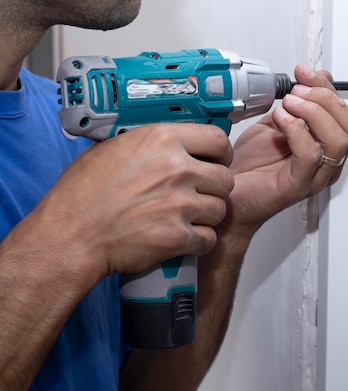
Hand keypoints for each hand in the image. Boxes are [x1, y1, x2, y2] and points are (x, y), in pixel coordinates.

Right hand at [13, 123, 233, 280]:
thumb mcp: (112, 149)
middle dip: (215, 188)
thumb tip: (169, 143)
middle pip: (225, 178)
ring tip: (186, 218)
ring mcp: (180, 204)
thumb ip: (149, 144)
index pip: (217, 140)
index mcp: (161, 140)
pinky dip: (199, 241)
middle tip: (199, 194)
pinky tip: (182, 238)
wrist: (70, 236)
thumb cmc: (81, 195)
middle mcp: (176, 169)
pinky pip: (209, 238)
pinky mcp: (178, 236)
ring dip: (207, 216)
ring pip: (220, 209)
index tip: (216, 161)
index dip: (220, 154)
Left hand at [222, 64, 347, 235]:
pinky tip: (280, 119)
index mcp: (325, 147)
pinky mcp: (297, 186)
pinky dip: (297, 130)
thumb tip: (312, 77)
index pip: (344, 113)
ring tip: (287, 104)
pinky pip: (310, 155)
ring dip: (313, 113)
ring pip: (336, 141)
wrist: (227, 190)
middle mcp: (327, 163)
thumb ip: (297, 102)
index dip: (327, 88)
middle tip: (296, 91)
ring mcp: (315, 176)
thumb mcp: (277, 121)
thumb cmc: (251, 164)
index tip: (303, 72)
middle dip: (324, 98)